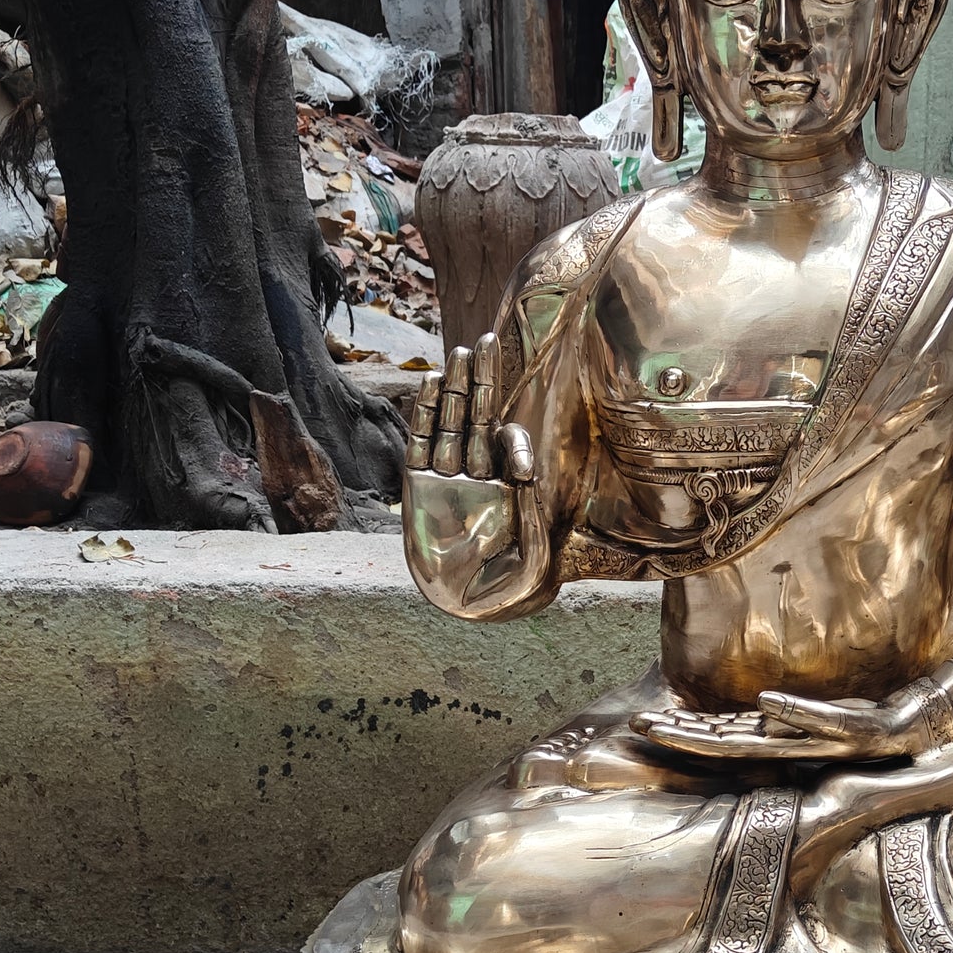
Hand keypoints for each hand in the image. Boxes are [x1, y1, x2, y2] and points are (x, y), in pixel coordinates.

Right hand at [402, 335, 547, 618]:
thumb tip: (529, 481)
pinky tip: (431, 385)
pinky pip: (421, 445)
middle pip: (479, 419)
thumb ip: (535, 525)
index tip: (514, 449)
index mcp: (509, 490)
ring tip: (457, 353)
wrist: (460, 609)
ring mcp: (447, 480)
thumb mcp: (533, 562)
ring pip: (450, 424)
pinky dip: (424, 415)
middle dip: (483, 383)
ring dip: (454, 390)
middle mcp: (479, 478)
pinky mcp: (418, 489)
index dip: (510, 437)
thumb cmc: (505, 594)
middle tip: (486, 342)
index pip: (507, 446)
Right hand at [631, 681, 948, 763]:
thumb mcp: (825, 717)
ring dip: (723, 734)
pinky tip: (764, 700)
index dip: (682, 736)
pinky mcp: (864, 729)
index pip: (724, 741)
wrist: (934, 721)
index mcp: (789, 743)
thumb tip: (749, 711)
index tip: (640, 725)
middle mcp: (802, 748)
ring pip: (769, 740)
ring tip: (682, 723)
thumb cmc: (875, 722)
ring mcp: (831, 740)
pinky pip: (823, 719)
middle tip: (640, 728)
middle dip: (683, 738)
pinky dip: (794, 711)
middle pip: (732, 746)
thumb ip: (788, 719)